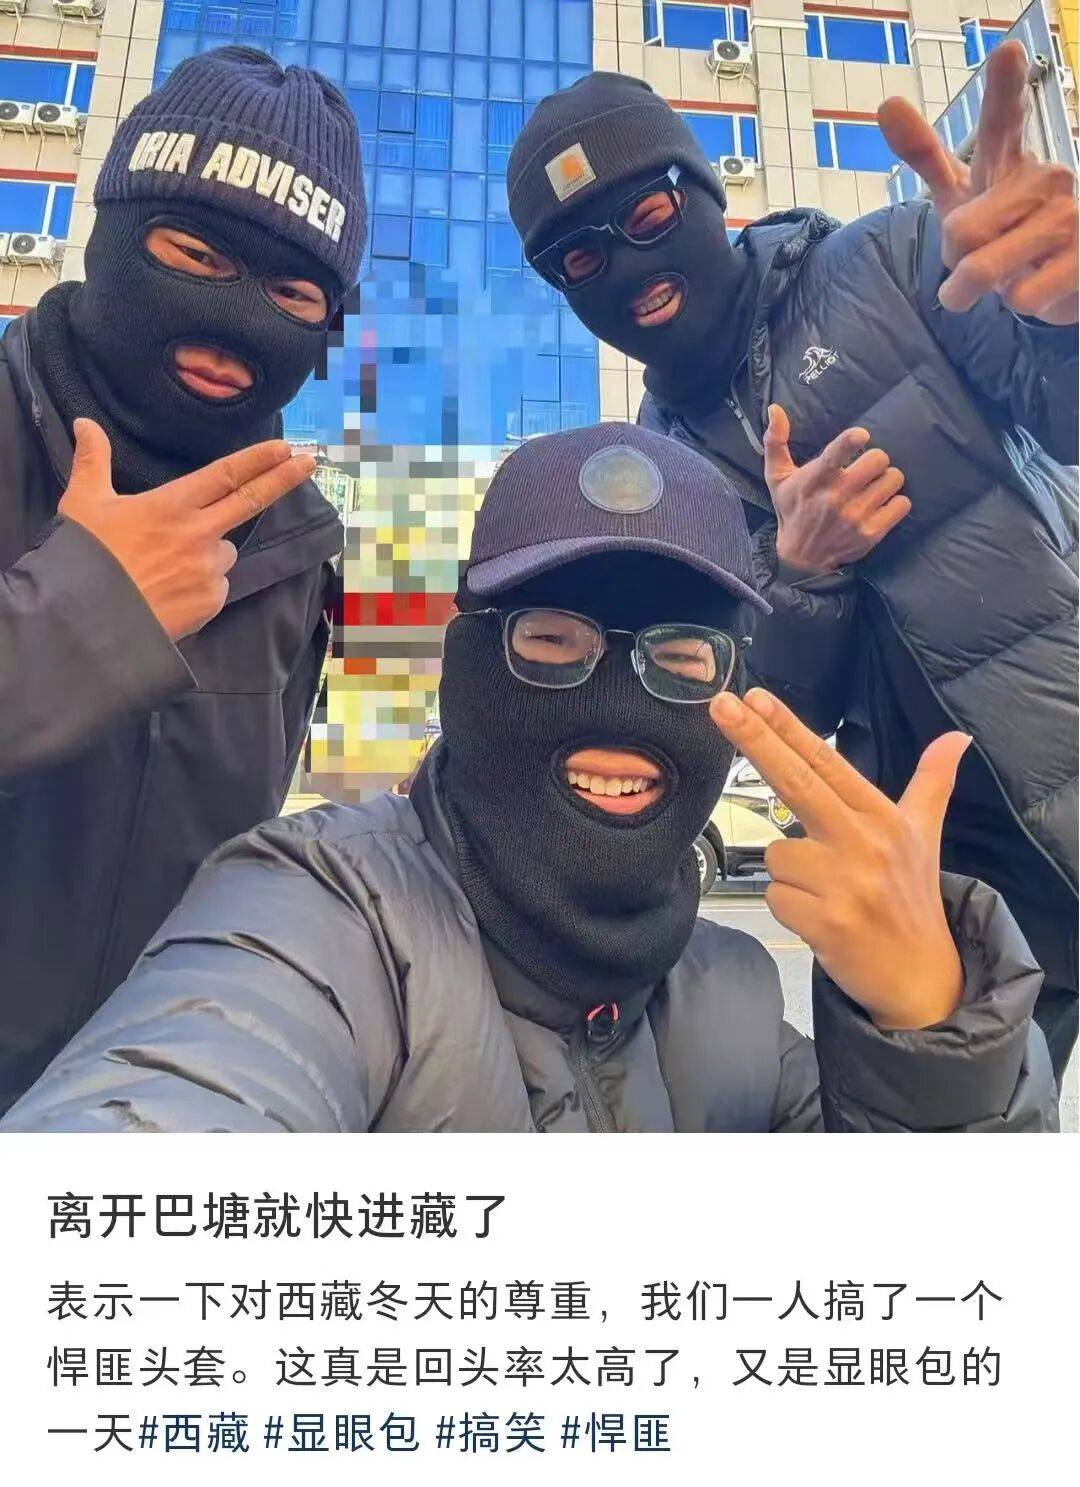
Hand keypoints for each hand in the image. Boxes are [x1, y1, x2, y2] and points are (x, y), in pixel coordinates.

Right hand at [58, 419, 316, 641]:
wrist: (89, 620)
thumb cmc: (85, 558)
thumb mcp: (83, 504)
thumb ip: (93, 461)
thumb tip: (85, 423)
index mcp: (173, 504)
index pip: (226, 474)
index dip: (258, 459)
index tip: (287, 447)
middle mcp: (200, 533)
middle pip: (251, 501)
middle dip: (284, 478)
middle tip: (311, 462)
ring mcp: (209, 569)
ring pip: (223, 552)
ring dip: (209, 553)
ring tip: (166, 567)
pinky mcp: (211, 601)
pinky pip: (215, 585)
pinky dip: (201, 585)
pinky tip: (170, 591)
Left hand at [710, 687, 970, 1029]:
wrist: (922, 976)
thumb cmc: (912, 899)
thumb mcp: (924, 835)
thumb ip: (932, 782)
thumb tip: (957, 738)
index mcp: (882, 817)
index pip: (825, 763)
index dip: (787, 728)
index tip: (753, 698)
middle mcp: (864, 842)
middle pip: (795, 780)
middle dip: (754, 740)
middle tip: (720, 705)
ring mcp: (846, 882)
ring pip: (776, 854)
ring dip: (791, 876)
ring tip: (828, 894)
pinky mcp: (827, 921)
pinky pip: (775, 896)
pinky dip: (790, 908)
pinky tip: (822, 918)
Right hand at [764, 403, 909, 573]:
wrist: (802, 557)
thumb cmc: (792, 509)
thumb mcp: (777, 477)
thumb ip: (776, 442)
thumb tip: (775, 408)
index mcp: (813, 481)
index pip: (834, 456)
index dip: (851, 441)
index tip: (861, 436)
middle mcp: (835, 499)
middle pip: (878, 460)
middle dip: (876, 459)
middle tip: (867, 468)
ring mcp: (855, 518)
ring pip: (894, 479)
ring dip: (887, 480)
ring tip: (874, 487)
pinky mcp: (871, 533)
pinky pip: (902, 504)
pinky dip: (896, 502)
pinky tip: (881, 504)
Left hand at [879, 40, 1077, 324]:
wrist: (1058, 276)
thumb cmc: (1003, 228)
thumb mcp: (962, 192)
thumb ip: (926, 153)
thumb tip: (887, 104)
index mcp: (1009, 161)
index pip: (1002, 122)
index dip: (1003, 90)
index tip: (1007, 52)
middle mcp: (1045, 179)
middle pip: (961, 233)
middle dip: (955, 260)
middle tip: (980, 254)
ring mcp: (1069, 217)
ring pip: (983, 268)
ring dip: (977, 287)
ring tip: (1007, 272)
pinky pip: (1018, 297)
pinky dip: (1015, 302)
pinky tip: (1038, 285)